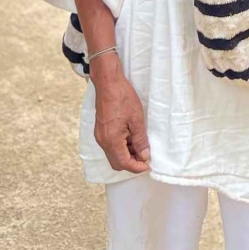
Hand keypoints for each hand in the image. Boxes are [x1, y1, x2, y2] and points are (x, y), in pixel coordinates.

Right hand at [90, 55, 149, 172]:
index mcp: (111, 140)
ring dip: (127, 154)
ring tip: (141, 145)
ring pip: (113, 154)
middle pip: (116, 162)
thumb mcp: (136, 119)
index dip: (137, 167)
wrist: (108, 82)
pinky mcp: (100, 130)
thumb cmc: (122, 98)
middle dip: (131, 163)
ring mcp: (100, 135)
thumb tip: (145, 155)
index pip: (124, 163)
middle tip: (146, 156)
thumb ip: (140, 140)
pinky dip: (121, 146)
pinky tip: (132, 138)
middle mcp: (103, 141)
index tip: (148, 165)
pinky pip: (110, 145)